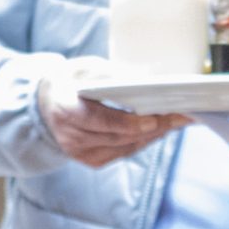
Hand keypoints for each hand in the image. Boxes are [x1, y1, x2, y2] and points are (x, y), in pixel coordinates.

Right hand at [37, 60, 189, 166]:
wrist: (46, 103)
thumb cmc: (70, 81)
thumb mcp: (85, 67)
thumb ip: (110, 73)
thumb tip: (144, 78)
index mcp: (64, 109)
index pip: (99, 121)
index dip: (127, 123)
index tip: (154, 118)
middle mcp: (70, 136)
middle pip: (118, 137)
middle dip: (153, 127)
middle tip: (181, 115)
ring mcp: (79, 153)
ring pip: (125, 148)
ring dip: (154, 135)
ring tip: (179, 121)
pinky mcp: (90, 160)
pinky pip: (123, 153)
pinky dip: (144, 141)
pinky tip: (161, 130)